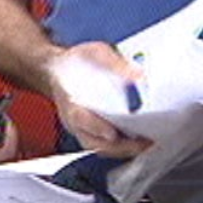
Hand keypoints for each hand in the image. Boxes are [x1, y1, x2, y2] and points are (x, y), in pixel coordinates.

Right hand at [47, 42, 151, 158]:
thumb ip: (113, 63)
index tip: (112, 133)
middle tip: (142, 142)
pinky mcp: (90, 132)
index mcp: (70, 99)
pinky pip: (105, 146)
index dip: (96, 127)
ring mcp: (81, 128)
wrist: (57, 69)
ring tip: (145, 143)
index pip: (80, 118)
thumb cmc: (74, 61)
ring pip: (100, 148)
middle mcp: (73, 119)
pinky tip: (138, 142)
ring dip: (123, 149)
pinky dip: (121, 147)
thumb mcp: (94, 52)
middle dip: (119, 146)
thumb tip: (136, 75)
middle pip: (93, 141)